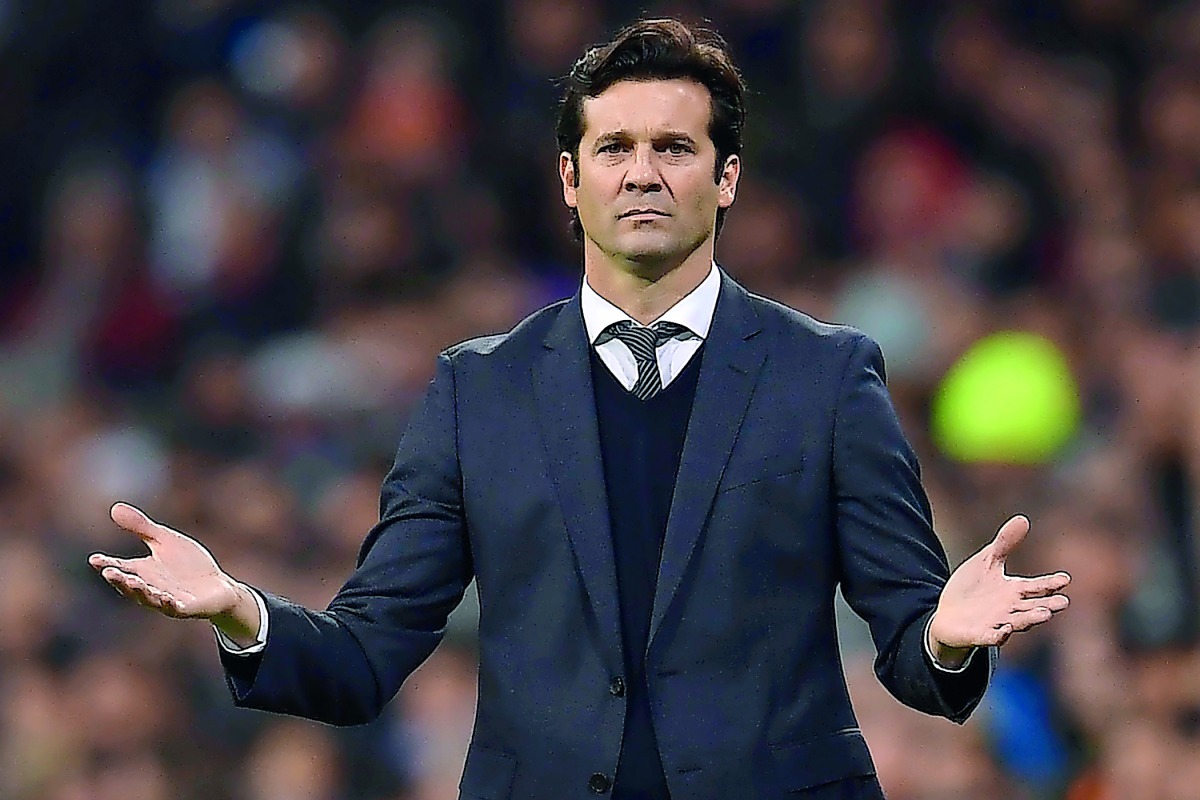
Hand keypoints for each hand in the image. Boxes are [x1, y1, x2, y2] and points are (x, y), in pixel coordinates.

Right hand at [88, 503, 258, 639]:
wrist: (217, 586)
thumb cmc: (188, 564)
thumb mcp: (165, 540)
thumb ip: (141, 527)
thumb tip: (114, 507)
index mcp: (143, 571)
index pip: (119, 567)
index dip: (106, 564)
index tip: (94, 559)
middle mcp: (150, 587)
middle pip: (130, 585)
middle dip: (120, 580)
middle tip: (108, 572)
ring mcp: (166, 600)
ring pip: (149, 598)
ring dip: (140, 592)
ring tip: (133, 581)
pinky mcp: (186, 608)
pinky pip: (175, 608)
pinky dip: (169, 604)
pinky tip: (166, 597)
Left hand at [929, 515, 1070, 657]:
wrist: (947, 615)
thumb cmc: (972, 588)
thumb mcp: (987, 561)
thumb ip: (1005, 543)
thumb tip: (1023, 518)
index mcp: (1015, 591)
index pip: (1037, 587)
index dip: (1051, 583)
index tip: (1065, 578)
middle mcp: (1011, 609)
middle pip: (1033, 607)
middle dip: (1048, 605)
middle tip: (1063, 602)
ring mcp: (997, 624)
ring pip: (1017, 623)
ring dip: (1030, 619)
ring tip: (1045, 614)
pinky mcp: (979, 635)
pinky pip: (991, 637)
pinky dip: (998, 636)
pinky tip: (1004, 632)